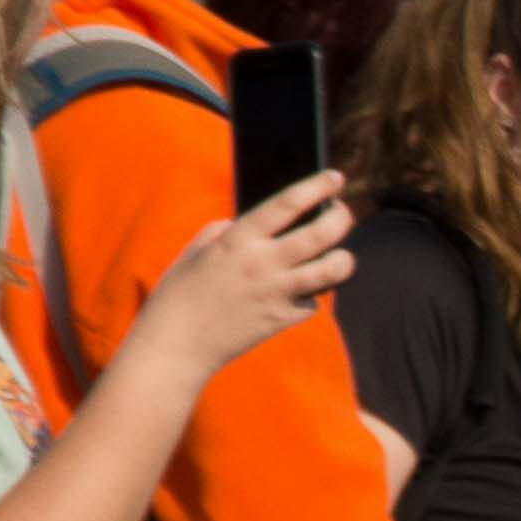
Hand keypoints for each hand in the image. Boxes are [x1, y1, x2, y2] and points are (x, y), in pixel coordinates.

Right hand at [128, 170, 354, 372]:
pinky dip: (310, 296)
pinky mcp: (283, 320)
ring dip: (343, 259)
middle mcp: (263, 263)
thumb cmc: (180, 293)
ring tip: (340, 255)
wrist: (176, 344)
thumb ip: (227, 231)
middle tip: (342, 213)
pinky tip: (300, 292)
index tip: (335, 177)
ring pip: (332, 270)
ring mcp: (276, 293)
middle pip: (321, 234)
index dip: (317, 186)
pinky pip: (312, 302)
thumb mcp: (198, 251)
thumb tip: (255, 224)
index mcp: (238, 239)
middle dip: (342, 218)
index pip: (287, 203)